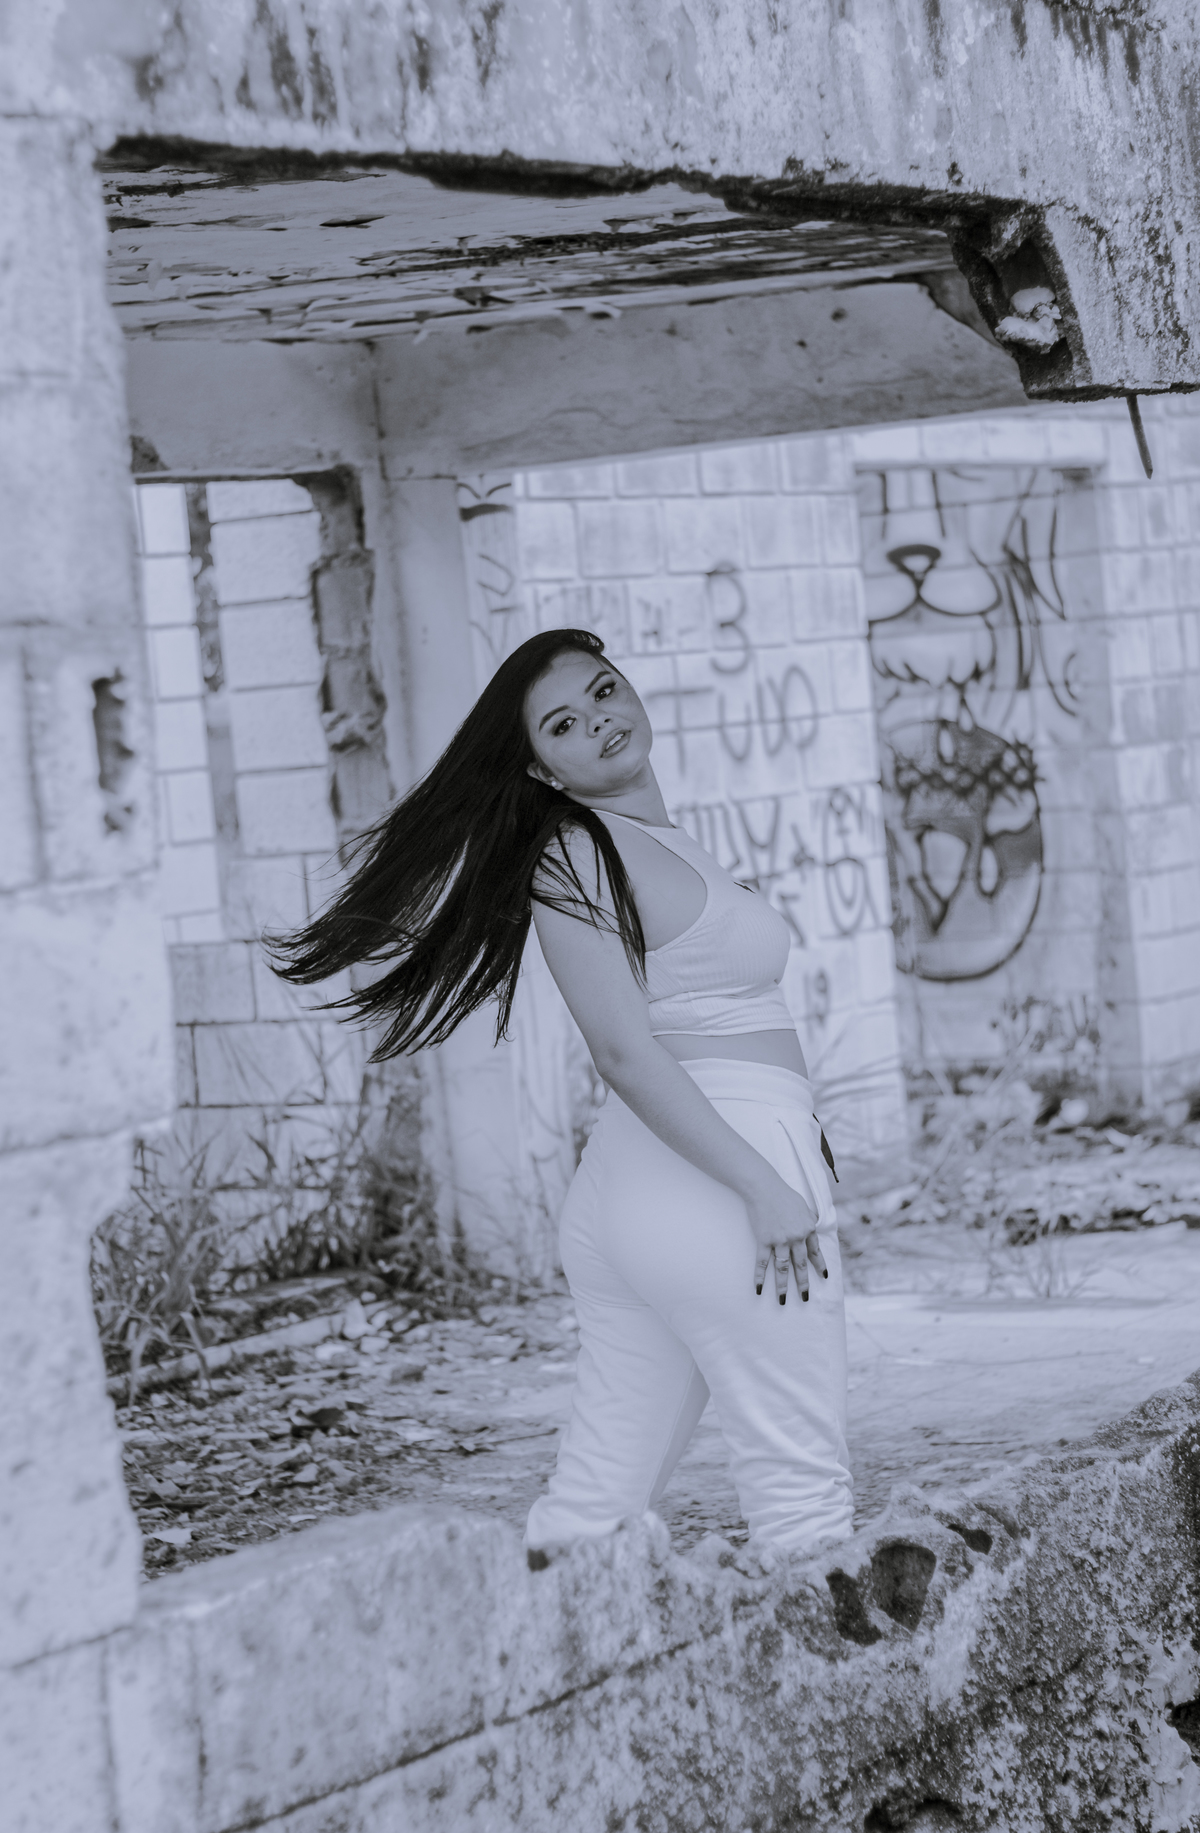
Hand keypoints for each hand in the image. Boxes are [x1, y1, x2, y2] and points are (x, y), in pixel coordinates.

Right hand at [745, 1174, 827, 1306]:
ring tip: (783, 1301)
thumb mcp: (803, 1206)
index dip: (820, 1265)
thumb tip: (811, 1227)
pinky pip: (763, 1263)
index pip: (815, 1252)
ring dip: (783, 1286)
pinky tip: (759, 1289)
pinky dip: (760, 1277)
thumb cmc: (783, 1194)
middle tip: (805, 1298)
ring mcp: (780, 1240)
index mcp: (808, 1229)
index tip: (824, 1277)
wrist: (764, 1187)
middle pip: (800, 1265)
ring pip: (783, 1268)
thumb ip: (808, 1219)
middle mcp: (796, 1237)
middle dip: (803, 1283)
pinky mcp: (764, 1240)